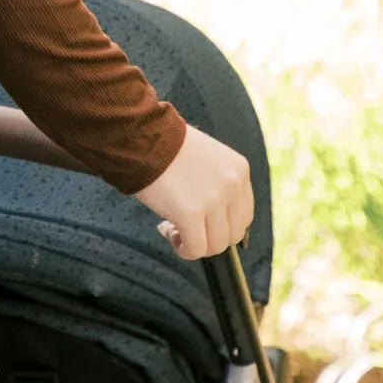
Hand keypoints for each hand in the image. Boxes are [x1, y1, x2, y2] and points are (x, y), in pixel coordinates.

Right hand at [132, 124, 253, 259]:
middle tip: (183, 224)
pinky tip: (166, 231)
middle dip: (208, 235)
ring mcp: (213, 200)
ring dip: (194, 242)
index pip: (243, 214)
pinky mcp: (190, 213)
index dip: (220, 222)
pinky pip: (195, 249)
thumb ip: (217, 182)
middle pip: (232, 234)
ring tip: (172, 226)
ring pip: (214, 245)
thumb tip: (215, 218)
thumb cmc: (164, 144)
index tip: (198, 217)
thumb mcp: (205, 157)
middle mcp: (232, 185)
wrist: (139, 133)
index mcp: (238, 170)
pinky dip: (182, 248)